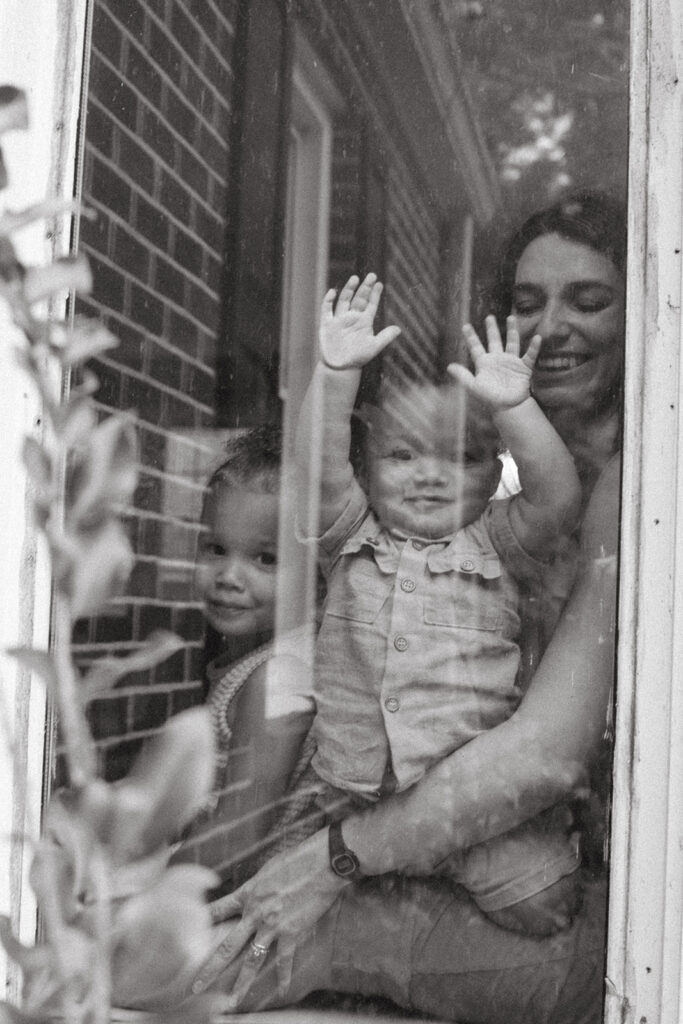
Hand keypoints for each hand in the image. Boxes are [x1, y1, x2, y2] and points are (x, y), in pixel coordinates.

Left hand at [202, 829, 346, 1009]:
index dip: (202, 922)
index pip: (218, 910)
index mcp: (248, 893)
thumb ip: (257, 885)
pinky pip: (284, 959)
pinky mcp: (292, 932)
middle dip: (210, 968)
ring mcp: (272, 925)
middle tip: (195, 987)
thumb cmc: (298, 858)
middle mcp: (255, 913)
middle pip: (227, 946)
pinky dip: (284, 976)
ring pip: (252, 960)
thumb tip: (254, 890)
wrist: (321, 863)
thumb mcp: (269, 868)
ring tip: (232, 1000)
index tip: (187, 933)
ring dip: (242, 982)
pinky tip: (283, 989)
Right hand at [320, 272, 400, 368]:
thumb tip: (399, 329)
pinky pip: (327, 309)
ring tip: (355, 278)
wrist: (340, 367)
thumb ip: (385, 337)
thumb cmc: (358, 357)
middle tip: (372, 276)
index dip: (375, 294)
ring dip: (349, 289)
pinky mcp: (327, 324)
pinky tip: (333, 292)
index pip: (370, 304)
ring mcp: (339, 319)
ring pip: (344, 300)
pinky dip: (329, 300)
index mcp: (364, 321)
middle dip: (365, 287)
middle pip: (359, 298)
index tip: (380, 284)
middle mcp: (352, 317)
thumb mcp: (374, 347)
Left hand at [448, 315, 541, 410]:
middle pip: (494, 340)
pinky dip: (534, 347)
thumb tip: (448, 366)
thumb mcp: (474, 386)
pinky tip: (537, 338)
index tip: (465, 325)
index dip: (470, 337)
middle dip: (491, 329)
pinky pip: (530, 355)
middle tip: (489, 317)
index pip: (476, 347)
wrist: (508, 407)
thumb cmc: (490, 398)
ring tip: (511, 317)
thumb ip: (462, 376)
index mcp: (484, 363)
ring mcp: (511, 362)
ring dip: (512, 330)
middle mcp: (497, 360)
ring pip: (512, 343)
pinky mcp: (523, 367)